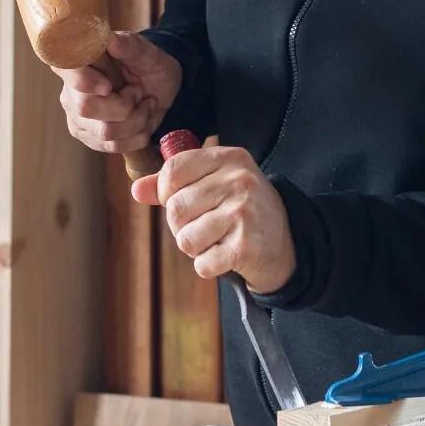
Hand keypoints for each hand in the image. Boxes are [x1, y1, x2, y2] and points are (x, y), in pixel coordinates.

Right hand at [58, 31, 180, 156]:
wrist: (159, 90)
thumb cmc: (150, 66)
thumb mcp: (148, 53)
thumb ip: (130, 46)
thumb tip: (110, 40)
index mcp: (80, 62)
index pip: (65, 69)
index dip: (84, 81)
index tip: (107, 86)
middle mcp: (71, 90)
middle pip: (86, 107)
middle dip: (124, 104)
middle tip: (137, 91)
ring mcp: (77, 117)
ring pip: (105, 132)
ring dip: (136, 121)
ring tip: (144, 105)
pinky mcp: (89, 137)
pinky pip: (113, 146)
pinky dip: (136, 136)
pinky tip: (142, 121)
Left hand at [131, 140, 294, 291]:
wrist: (287, 244)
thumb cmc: (243, 210)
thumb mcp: (215, 185)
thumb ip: (174, 185)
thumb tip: (137, 190)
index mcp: (229, 159)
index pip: (173, 170)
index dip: (166, 192)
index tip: (181, 200)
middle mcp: (239, 181)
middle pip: (175, 208)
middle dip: (181, 226)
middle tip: (206, 226)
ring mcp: (243, 214)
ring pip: (185, 239)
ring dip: (195, 248)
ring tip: (217, 240)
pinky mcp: (245, 247)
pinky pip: (202, 264)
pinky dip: (209, 266)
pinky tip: (227, 256)